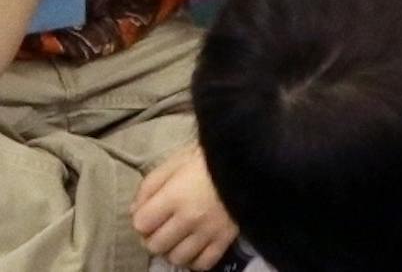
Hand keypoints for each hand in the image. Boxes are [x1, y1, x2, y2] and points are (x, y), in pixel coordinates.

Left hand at [132, 142, 236, 269]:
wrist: (252, 156)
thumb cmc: (211, 156)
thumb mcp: (177, 160)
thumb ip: (151, 184)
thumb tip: (134, 211)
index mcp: (175, 196)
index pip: (141, 224)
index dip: (142, 219)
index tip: (151, 212)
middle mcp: (189, 218)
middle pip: (155, 245)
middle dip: (155, 236)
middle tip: (165, 226)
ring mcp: (209, 231)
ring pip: (177, 258)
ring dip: (174, 249)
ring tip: (181, 236)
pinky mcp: (226, 238)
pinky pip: (203, 263)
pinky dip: (196, 259)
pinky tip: (196, 245)